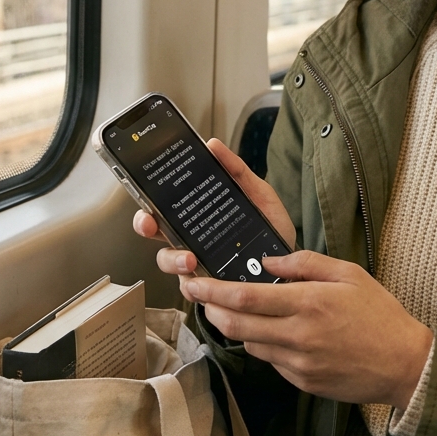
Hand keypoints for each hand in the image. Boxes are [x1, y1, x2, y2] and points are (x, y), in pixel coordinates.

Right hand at [132, 137, 297, 298]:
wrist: (291, 263)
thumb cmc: (269, 226)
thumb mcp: (258, 194)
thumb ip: (237, 171)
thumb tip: (213, 145)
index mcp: (198, 214)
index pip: (163, 207)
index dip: (147, 205)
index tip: (145, 202)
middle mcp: (191, 238)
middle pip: (156, 234)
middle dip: (147, 228)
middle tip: (152, 226)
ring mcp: (197, 264)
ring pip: (169, 263)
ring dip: (173, 260)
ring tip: (190, 259)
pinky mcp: (209, 287)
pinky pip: (192, 290)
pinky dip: (197, 286)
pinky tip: (208, 282)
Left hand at [187, 250, 433, 408]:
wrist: (403, 364)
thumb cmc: (379, 313)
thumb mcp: (349, 273)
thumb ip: (305, 263)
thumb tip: (267, 262)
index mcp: (308, 303)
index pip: (244, 299)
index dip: (212, 291)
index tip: (194, 281)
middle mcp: (297, 335)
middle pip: (234, 326)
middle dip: (210, 309)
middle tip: (199, 295)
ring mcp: (297, 363)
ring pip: (248, 344)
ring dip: (235, 327)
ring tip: (235, 310)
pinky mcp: (301, 382)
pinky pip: (270, 360)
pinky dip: (262, 344)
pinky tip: (272, 331)